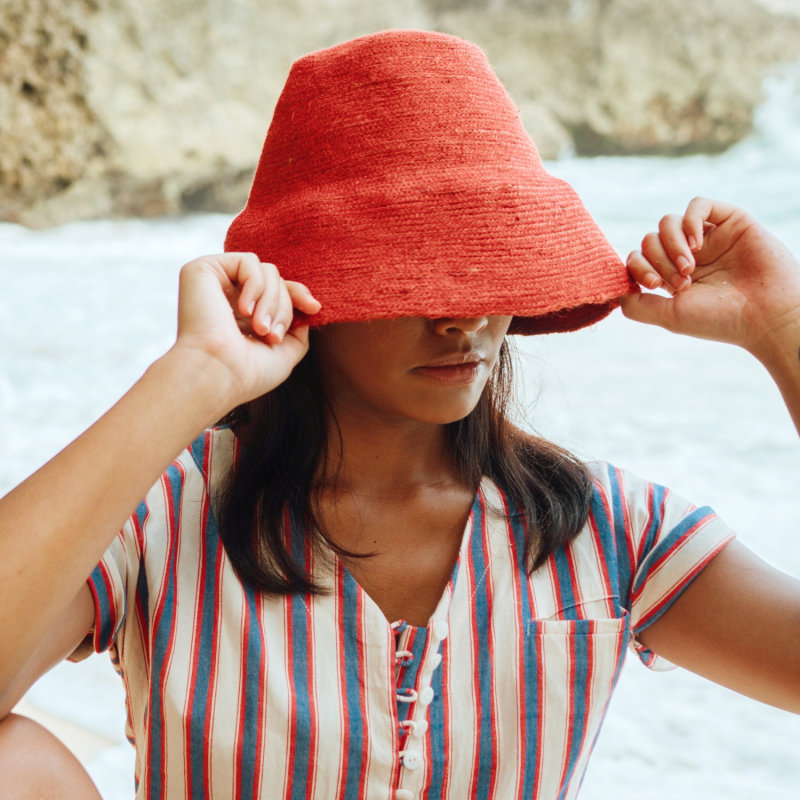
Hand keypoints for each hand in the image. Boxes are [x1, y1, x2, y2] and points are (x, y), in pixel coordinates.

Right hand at [171, 253, 320, 405]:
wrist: (216, 375)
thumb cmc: (247, 373)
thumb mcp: (284, 353)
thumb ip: (297, 329)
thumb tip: (306, 307)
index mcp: (242, 315)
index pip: (277, 290)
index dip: (298, 294)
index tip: (314, 308)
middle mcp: (227, 296)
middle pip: (276, 281)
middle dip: (284, 307)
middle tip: (272, 335)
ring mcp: (214, 282)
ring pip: (267, 271)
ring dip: (272, 301)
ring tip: (260, 328)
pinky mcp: (203, 270)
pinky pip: (248, 261)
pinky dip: (256, 285)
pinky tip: (244, 310)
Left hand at [621, 197, 799, 359]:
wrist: (766, 315)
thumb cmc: (719, 320)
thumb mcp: (669, 316)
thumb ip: (637, 305)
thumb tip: (615, 290)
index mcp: (671, 276)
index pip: (638, 258)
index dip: (638, 267)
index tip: (655, 285)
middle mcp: (687, 255)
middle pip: (650, 239)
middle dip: (659, 260)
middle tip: (682, 281)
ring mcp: (708, 238)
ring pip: (667, 222)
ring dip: (671, 244)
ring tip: (690, 267)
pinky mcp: (730, 221)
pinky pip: (697, 205)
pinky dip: (689, 221)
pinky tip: (696, 243)